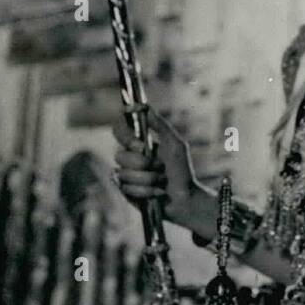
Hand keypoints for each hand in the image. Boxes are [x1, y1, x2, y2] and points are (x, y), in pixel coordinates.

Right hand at [112, 109, 205, 229]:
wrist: (185, 198)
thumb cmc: (182, 171)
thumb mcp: (175, 144)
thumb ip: (160, 125)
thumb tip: (143, 105)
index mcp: (139, 145)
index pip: (119, 132)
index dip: (126, 138)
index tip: (141, 145)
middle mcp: (130, 159)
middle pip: (119, 156)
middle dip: (143, 164)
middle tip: (160, 168)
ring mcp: (127, 177)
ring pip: (124, 174)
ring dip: (148, 179)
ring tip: (161, 182)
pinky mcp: (126, 194)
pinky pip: (126, 189)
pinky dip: (146, 191)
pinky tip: (157, 193)